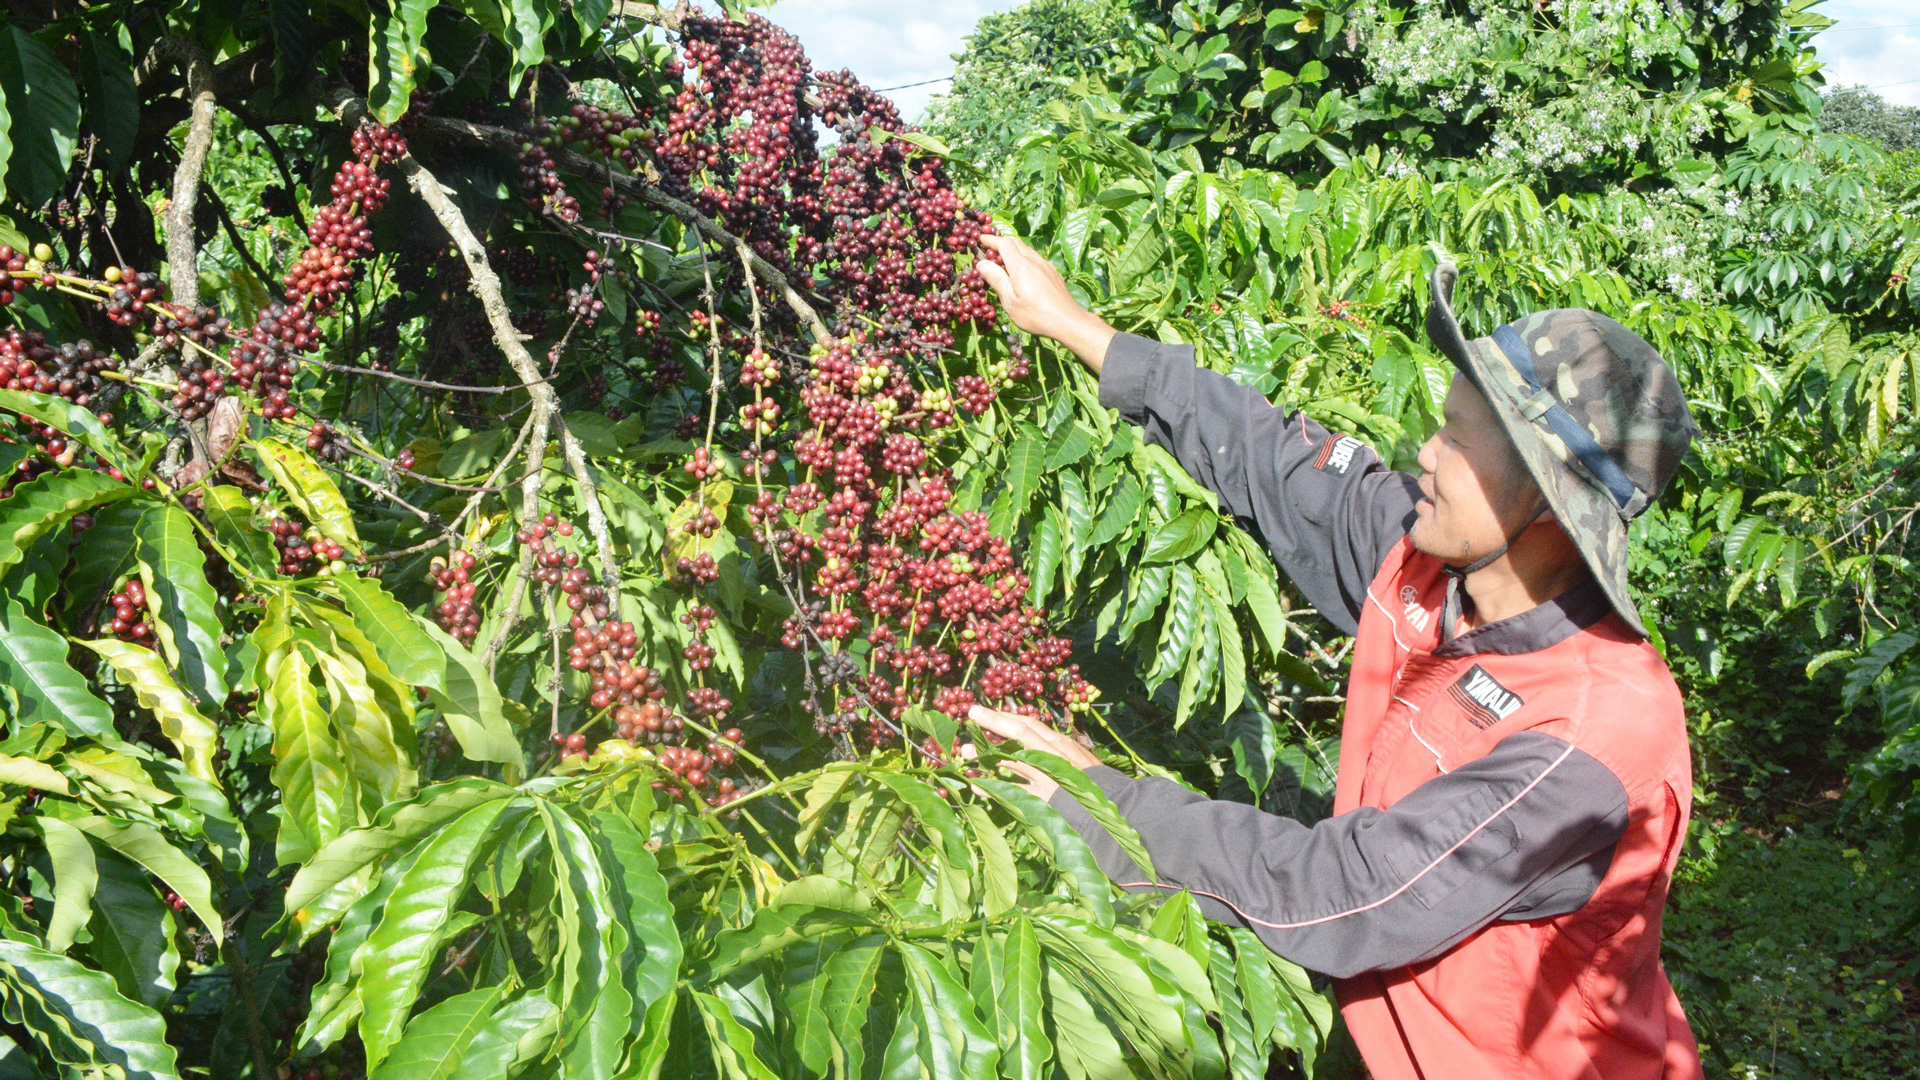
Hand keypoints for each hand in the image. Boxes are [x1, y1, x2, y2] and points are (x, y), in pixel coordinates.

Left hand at [963, 704, 1100, 801]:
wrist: (1115, 808)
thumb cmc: (1098, 784)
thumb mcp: (1081, 761)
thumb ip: (1062, 752)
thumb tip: (1039, 743)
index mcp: (1061, 745)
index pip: (1030, 724)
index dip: (1006, 716)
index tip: (986, 711)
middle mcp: (1053, 755)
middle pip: (1019, 732)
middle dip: (994, 721)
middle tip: (971, 713)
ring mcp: (1046, 776)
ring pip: (1010, 758)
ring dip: (986, 754)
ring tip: (966, 751)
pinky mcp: (1042, 798)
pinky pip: (1010, 791)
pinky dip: (991, 788)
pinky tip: (976, 786)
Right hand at [976, 232, 1117, 371]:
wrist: (1067, 320)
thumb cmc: (1035, 314)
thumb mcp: (1010, 300)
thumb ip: (996, 279)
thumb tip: (982, 263)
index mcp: (1021, 265)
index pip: (1004, 243)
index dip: (991, 239)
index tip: (981, 239)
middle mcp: (1034, 260)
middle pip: (1016, 242)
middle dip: (1001, 242)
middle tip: (989, 250)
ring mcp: (1046, 265)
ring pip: (1027, 249)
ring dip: (1013, 250)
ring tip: (1003, 262)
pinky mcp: (1053, 272)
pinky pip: (1035, 258)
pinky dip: (1024, 258)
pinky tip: (1021, 272)